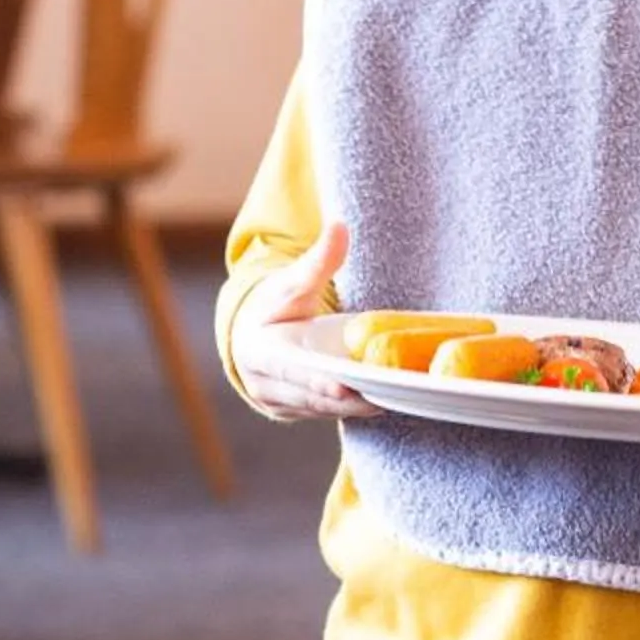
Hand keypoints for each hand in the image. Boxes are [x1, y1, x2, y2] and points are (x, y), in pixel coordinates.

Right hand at [230, 221, 380, 419]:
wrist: (251, 334)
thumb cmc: (273, 305)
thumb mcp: (292, 281)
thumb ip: (318, 260)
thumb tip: (339, 226)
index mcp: (260, 352)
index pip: (289, 370)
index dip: (316, 380)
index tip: (343, 385)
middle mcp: (266, 385)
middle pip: (312, 396)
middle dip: (346, 399)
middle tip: (382, 395)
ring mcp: (280, 404)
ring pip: (322, 409)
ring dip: (353, 407)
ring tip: (388, 398)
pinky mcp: (297, 413)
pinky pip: (327, 413)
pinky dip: (350, 409)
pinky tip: (380, 402)